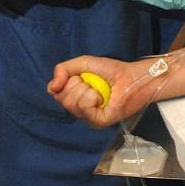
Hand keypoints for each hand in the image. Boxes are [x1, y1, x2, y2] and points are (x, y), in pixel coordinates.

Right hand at [49, 55, 163, 127]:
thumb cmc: (112, 71)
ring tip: (98, 89)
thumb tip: (51, 87)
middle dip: (77, 84)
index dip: (63, 83)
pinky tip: (102, 97)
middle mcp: (79, 109)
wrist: (132, 76)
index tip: (77, 77)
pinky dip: (91, 97)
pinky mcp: (97, 122)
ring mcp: (88, 117)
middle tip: (92, 82)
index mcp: (75, 97)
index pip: (56, 93)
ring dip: (85, 89)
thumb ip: (63, 69)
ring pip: (71, 103)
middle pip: (62, 99)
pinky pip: (83, 108)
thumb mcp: (84, 63)